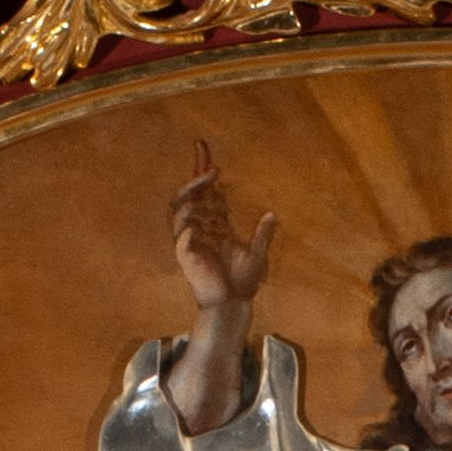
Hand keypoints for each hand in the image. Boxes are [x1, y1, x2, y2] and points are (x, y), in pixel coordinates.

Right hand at [172, 140, 275, 315]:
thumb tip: (272, 215)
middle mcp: (200, 228)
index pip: (205, 190)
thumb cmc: (243, 281)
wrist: (234, 305)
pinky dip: (185, 234)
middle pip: (188, 195)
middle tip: (211, 168)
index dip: (202, 167)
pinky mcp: (187, 259)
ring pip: (179, 213)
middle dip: (195, 177)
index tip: (202, 145)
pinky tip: (194, 229)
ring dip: (189, 198)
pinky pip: (180, 243)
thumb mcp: (259, 254)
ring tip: (204, 190)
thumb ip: (263, 235)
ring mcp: (191, 242)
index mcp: (214, 222)